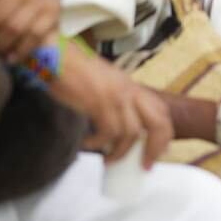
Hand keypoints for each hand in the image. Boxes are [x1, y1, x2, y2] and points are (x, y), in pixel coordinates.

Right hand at [50, 46, 172, 167]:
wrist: (56, 55)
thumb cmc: (76, 71)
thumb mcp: (105, 84)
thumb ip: (116, 100)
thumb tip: (119, 126)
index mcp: (132, 86)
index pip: (161, 110)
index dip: (164, 133)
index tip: (158, 152)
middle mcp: (129, 90)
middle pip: (157, 123)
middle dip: (155, 148)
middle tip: (144, 165)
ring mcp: (115, 95)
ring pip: (131, 133)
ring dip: (120, 152)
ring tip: (108, 159)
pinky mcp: (98, 102)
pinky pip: (107, 132)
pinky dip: (98, 143)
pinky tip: (88, 144)